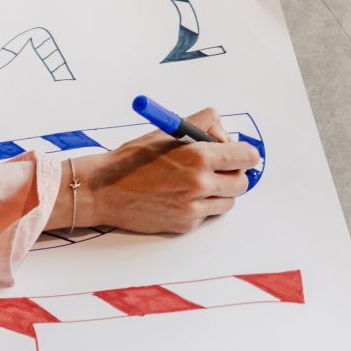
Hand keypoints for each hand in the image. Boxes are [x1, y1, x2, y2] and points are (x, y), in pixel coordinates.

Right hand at [59, 108, 257, 234]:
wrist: (103, 190)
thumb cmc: (133, 159)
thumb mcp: (168, 131)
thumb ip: (202, 125)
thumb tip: (224, 133)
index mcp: (198, 156)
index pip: (247, 157)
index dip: (243, 154)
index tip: (236, 153)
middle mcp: (200, 184)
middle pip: (242, 182)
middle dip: (233, 173)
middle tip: (217, 168)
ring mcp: (193, 208)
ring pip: (228, 201)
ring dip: (219, 192)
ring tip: (195, 182)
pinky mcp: (185, 225)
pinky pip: (207, 214)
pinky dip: (200, 206)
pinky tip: (179, 196)